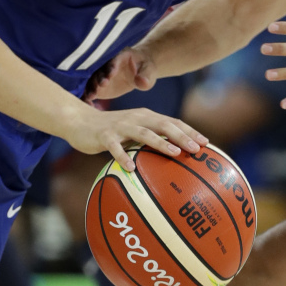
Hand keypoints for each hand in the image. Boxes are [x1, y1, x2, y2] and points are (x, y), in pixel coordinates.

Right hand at [67, 105, 207, 171]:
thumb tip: (173, 158)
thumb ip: (150, 140)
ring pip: (144, 133)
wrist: (80, 122)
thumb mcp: (133, 132)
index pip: (172, 122)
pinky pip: (115, 147)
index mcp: (146, 117)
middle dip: (182, 136)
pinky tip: (131, 168)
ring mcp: (120, 126)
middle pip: (163, 125)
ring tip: (175, 153)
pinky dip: (123, 156)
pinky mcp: (104, 135)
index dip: (189, 131)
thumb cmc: (111, 131)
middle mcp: (137, 118)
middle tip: (196, 149)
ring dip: (161, 143)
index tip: (206, 143)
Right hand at [83, 48, 156, 102]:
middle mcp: (106, 64)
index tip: (111, 74)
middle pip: (100, 70)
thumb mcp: (148, 71)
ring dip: (90, 88)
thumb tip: (142, 82)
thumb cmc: (145, 68)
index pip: (114, 60)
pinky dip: (87, 96)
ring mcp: (101, 75)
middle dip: (99, 77)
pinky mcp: (98, 86)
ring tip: (90, 97)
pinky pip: (90, 90)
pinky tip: (88, 104)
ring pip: (92, 80)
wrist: (139, 72)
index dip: (111, 66)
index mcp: (119, 56)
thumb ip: (145, 76)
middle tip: (101, 86)